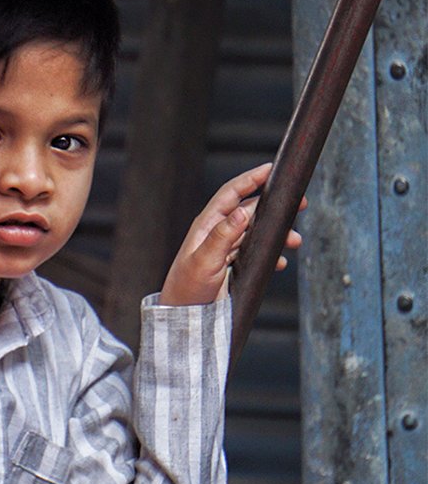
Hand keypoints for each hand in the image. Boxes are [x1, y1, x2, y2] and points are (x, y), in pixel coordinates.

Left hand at [159, 163, 304, 305]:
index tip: (272, 168)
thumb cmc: (187, 287)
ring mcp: (225, 248)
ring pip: (257, 232)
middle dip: (274, 206)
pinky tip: (280, 261)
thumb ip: (223, 236)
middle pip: (250, 210)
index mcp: (207, 225)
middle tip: (300, 204)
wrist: (183, 314)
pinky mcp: (232, 265)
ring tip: (295, 240)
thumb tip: (244, 211)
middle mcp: (217, 233)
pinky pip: (256, 252)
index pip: (231, 193)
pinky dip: (270, 254)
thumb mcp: (205, 260)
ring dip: (277, 233)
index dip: (251, 178)